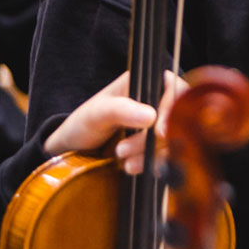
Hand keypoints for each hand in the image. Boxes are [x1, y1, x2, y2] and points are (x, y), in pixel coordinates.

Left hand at [46, 71, 186, 175]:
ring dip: (148, 154)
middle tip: (122, 150)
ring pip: (171, 139)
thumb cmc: (84, 123)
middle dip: (151, 140)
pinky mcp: (155, 145)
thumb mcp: (97, 114)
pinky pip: (165, 155)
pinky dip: (150, 164)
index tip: (159, 133)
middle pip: (174, 118)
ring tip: (123, 160)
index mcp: (143, 82)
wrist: (75, 150)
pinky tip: (130, 167)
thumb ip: (120, 110)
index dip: (171, 110)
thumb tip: (151, 116)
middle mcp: (154, 101)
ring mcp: (157, 124)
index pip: (174, 89)